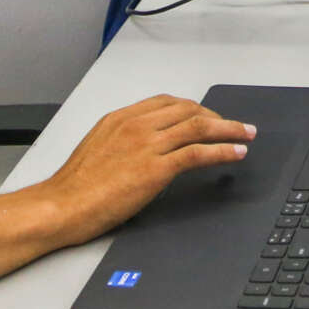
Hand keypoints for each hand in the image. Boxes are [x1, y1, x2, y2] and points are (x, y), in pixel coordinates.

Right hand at [39, 95, 256, 243]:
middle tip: (234, 125)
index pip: (167, 102)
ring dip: (229, 128)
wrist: (61, 205)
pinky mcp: (156, 168)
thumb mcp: (96, 149)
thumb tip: (142, 148)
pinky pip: (198, 152)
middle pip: (188, 110)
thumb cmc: (73, 187)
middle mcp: (136, 125)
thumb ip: (122, 142)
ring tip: (246, 133)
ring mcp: (147, 145)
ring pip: (199, 126)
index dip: (194, 107)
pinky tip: (235, 152)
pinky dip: (222, 150)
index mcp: (120, 118)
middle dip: (216, 115)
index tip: (208, 115)